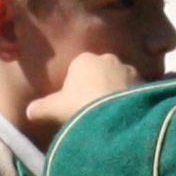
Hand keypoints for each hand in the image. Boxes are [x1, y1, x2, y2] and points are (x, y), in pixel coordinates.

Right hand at [18, 50, 151, 138]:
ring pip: (120, 81)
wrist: (115, 116)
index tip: (76, 104)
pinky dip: (131, 101)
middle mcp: (109, 59)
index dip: (76, 87)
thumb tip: (30, 111)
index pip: (79, 69)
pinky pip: (136, 92)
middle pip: (101, 73)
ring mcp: (130, 70)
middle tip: (95, 111)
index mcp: (85, 60)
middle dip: (99, 87)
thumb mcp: (54, 109)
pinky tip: (127, 116)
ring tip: (112, 116)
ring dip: (117, 94)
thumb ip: (41, 108)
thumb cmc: (80, 107)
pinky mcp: (146, 83)